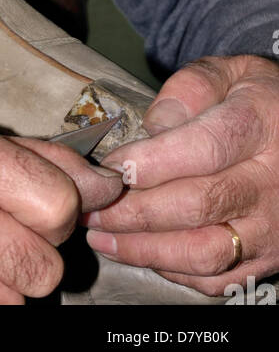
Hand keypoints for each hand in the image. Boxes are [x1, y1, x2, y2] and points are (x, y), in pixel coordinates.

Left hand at [83, 54, 278, 295]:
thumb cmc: (256, 100)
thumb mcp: (230, 73)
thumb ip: (190, 88)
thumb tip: (154, 127)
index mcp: (261, 126)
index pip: (203, 149)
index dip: (149, 162)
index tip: (108, 167)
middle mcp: (272, 182)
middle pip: (197, 205)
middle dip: (133, 210)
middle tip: (91, 206)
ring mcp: (273, 226)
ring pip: (205, 251)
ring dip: (145, 249)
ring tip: (102, 235)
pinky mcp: (270, 257)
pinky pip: (218, 278)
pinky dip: (174, 271)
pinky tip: (140, 252)